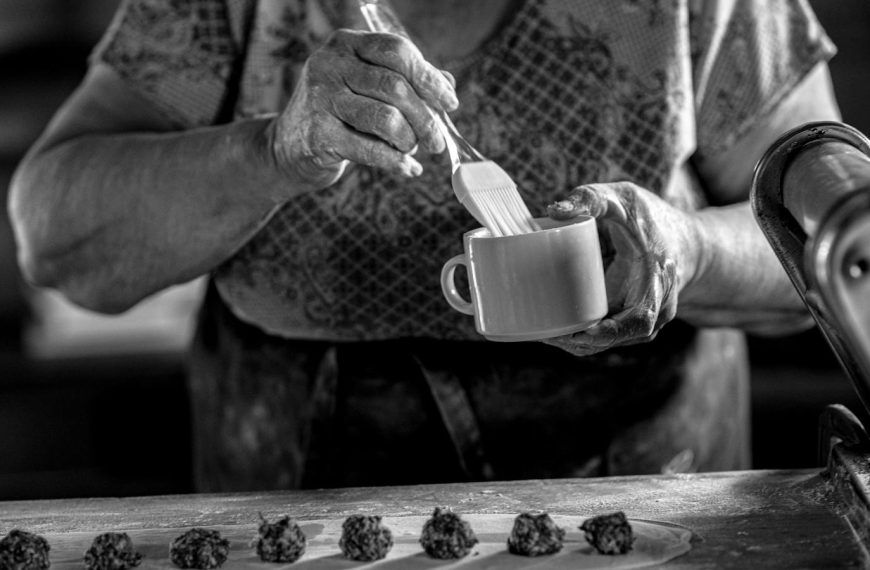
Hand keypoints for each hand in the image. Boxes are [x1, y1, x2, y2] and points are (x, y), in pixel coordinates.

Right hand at [266, 29, 457, 190]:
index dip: (429, 78)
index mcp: (346, 44)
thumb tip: (447, 85)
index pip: (397, 51)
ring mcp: (321, 98)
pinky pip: (371, 149)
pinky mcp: (318, 134)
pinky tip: (408, 169)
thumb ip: (405, 81)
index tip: (450, 103)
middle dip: (425, 118)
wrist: (289, 146)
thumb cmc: (338, 114)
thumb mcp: (368, 88)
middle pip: (395, 86)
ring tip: (410, 150)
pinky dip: (397, 163)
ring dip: (408, 140)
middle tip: (436, 141)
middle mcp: (330, 64)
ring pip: (386, 119)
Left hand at [543, 182, 700, 355]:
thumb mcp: (625, 199)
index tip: (582, 332)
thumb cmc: (654, 219)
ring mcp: (643, 321)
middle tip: (543, 333)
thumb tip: (554, 209)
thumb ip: (592, 199)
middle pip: (617, 338)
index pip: (640, 319)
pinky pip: (605, 337)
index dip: (612, 331)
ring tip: (541, 333)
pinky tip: (553, 331)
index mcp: (658, 281)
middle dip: (580, 341)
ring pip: (609, 342)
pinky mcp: (628, 321)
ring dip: (576, 343)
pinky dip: (581, 337)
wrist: (687, 244)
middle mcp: (655, 310)